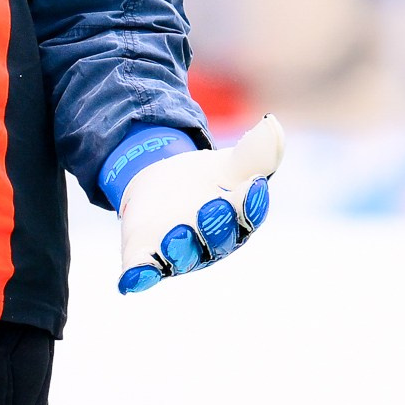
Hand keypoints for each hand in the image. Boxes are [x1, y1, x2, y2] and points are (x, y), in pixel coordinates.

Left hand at [117, 115, 283, 293]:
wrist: (161, 181)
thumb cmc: (207, 179)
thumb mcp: (231, 162)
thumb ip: (255, 151)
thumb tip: (272, 125)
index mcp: (238, 222)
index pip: (249, 215)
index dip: (252, 203)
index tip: (254, 184)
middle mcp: (212, 245)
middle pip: (218, 240)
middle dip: (217, 225)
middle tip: (215, 207)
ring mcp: (179, 254)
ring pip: (183, 256)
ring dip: (180, 248)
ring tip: (176, 234)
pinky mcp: (146, 258)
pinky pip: (143, 272)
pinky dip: (140, 276)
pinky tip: (132, 279)